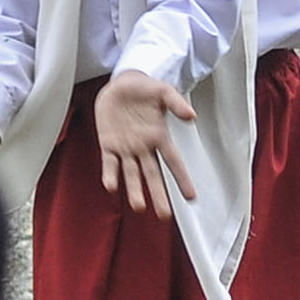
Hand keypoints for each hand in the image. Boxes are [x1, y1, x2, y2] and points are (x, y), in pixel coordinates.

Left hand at [93, 70, 195, 215]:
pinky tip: (111, 187)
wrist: (121, 84)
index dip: (182, 180)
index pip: (174, 162)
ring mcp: (126, 147)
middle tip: (164, 215)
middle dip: (159, 195)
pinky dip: (110, 174)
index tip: (191, 197)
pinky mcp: (108, 143)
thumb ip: (177, 103)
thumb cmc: (145, 88)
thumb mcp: (164, 91)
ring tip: (139, 207)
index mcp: (160, 137)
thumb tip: (191, 116)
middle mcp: (144, 147)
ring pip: (132, 174)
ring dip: (134, 191)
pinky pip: (109, 162)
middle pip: (153, 175)